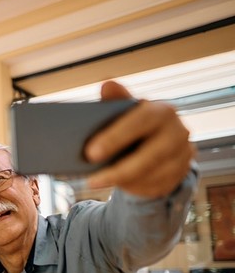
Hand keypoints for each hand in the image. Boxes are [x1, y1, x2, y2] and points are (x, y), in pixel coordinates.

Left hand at [84, 80, 195, 197]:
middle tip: (91, 180)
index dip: (116, 137)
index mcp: (162, 111)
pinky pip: (156, 186)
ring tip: (97, 182)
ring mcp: (183, 154)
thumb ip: (116, 101)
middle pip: (150, 155)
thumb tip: (107, 84)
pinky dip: (134, 188)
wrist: (158, 143)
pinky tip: (117, 186)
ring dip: (123, 181)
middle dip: (119, 169)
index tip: (90, 153)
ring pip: (152, 175)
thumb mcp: (125, 113)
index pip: (141, 121)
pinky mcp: (180, 173)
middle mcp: (178, 132)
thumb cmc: (134, 125)